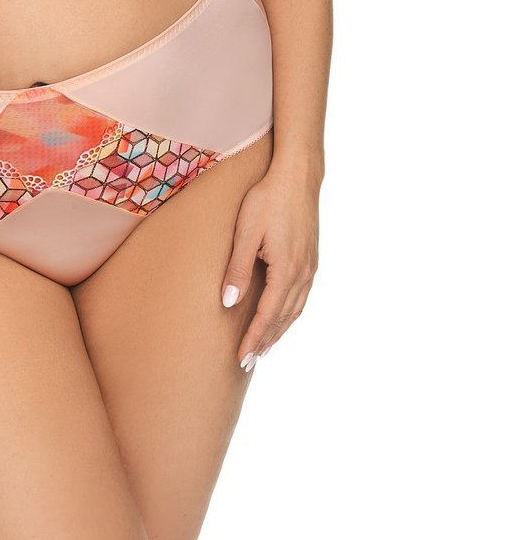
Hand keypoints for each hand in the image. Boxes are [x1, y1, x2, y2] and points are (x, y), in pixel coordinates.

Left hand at [220, 165, 320, 371]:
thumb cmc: (267, 200)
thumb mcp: (245, 234)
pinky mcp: (311, 259)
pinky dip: (289, 314)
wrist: (298, 176)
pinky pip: (301, 297)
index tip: (241, 359)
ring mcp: (310, 267)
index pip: (266, 316)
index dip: (253, 339)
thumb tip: (227, 303)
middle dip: (265, 342)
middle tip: (248, 363)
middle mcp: (303, 274)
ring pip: (294, 310)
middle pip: (282, 319)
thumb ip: (237, 270)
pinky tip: (281, 317)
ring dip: (278, 331)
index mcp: (286, 271)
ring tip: (263, 347)